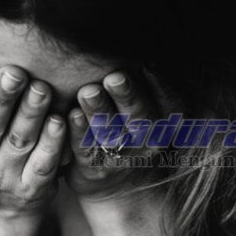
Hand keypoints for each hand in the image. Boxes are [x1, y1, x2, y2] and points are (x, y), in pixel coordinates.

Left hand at [64, 71, 163, 198]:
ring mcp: (120, 158)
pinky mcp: (94, 170)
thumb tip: (141, 52)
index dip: (155, 85)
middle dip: (127, 96)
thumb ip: (143, 85)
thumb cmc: (129, 132)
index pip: (165, 102)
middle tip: (114, 77)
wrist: (116, 184)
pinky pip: (86, 151)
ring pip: (111, 134)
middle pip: (138, 117)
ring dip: (99, 112)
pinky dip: (78, 133)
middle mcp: (146, 141)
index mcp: (163, 123)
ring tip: (88, 92)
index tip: (146, 64)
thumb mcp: (147, 113)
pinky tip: (70, 115)